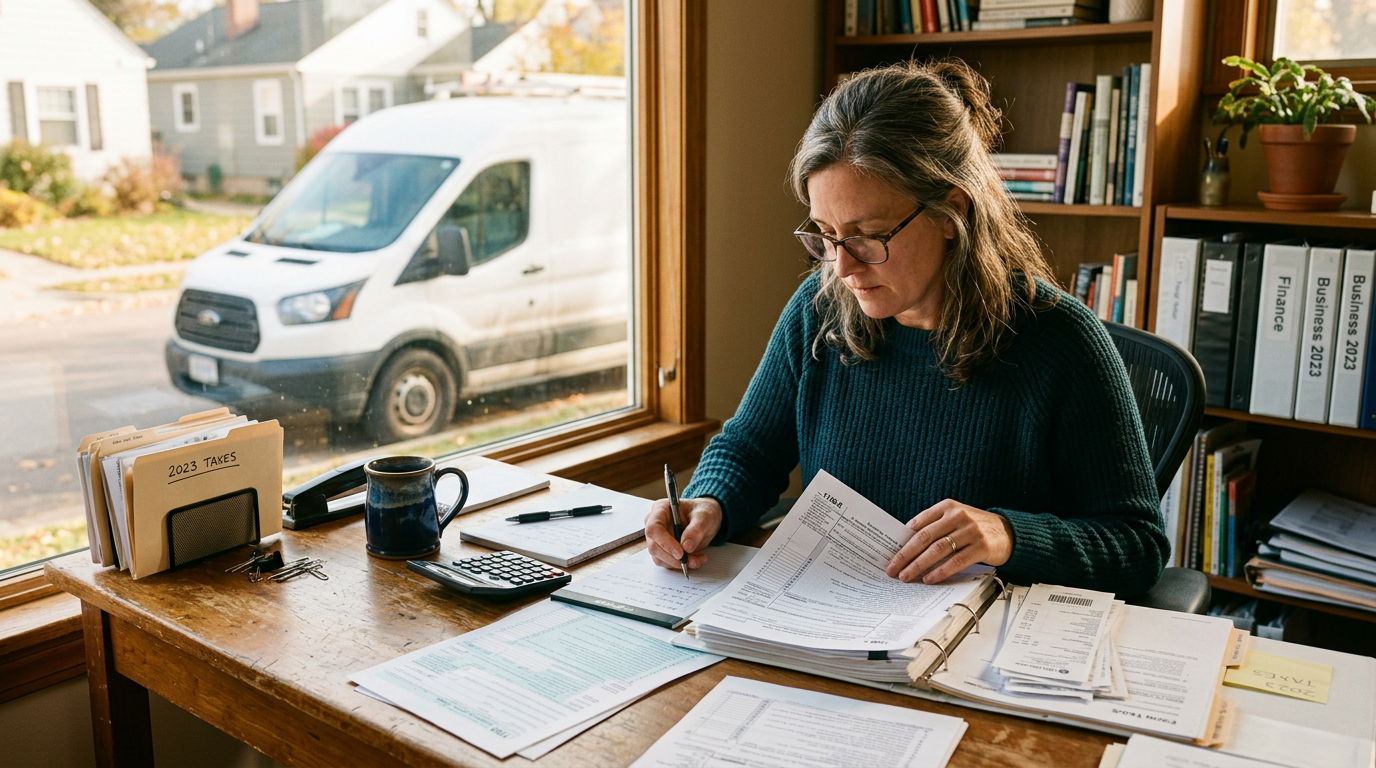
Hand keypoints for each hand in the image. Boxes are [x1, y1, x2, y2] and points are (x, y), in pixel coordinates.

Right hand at [645, 497, 721, 570]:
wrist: (705, 519)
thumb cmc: (702, 512)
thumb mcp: (704, 517)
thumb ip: (695, 530)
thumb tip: (686, 547)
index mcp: (660, 509)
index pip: (654, 528)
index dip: (665, 542)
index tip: (680, 553)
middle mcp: (654, 524)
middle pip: (654, 546)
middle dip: (674, 558)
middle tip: (693, 561)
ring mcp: (657, 538)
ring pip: (659, 558)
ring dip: (678, 564)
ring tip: (698, 560)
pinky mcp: (662, 549)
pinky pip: (666, 562)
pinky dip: (680, 565)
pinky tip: (694, 560)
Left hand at [885, 499, 1013, 584]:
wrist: (1010, 532)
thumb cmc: (976, 527)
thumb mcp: (956, 519)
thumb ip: (935, 526)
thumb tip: (906, 545)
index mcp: (948, 507)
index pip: (919, 524)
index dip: (902, 541)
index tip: (889, 555)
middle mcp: (959, 516)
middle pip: (925, 537)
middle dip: (905, 555)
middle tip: (892, 569)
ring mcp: (971, 531)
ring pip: (938, 550)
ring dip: (919, 565)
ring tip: (906, 576)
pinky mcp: (982, 547)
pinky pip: (956, 561)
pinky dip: (940, 571)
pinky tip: (929, 579)